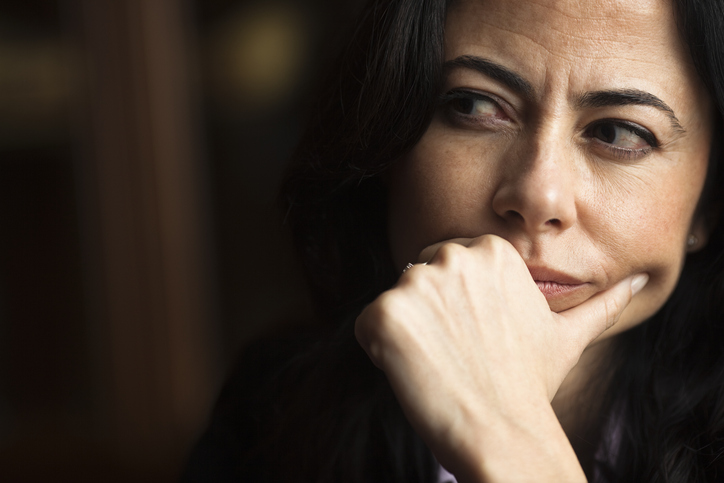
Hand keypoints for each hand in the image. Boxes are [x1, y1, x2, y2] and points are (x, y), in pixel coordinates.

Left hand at [355, 235, 646, 481]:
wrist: (501, 430)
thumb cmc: (530, 383)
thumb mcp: (568, 335)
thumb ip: (601, 303)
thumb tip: (639, 281)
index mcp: (490, 251)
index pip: (447, 265)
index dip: (455, 306)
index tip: (474, 337)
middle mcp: (451, 256)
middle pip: (418, 279)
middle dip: (430, 315)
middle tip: (458, 353)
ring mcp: (415, 283)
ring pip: (395, 304)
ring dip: (407, 333)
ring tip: (441, 364)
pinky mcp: (384, 314)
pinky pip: (368, 327)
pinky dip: (381, 352)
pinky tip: (414, 372)